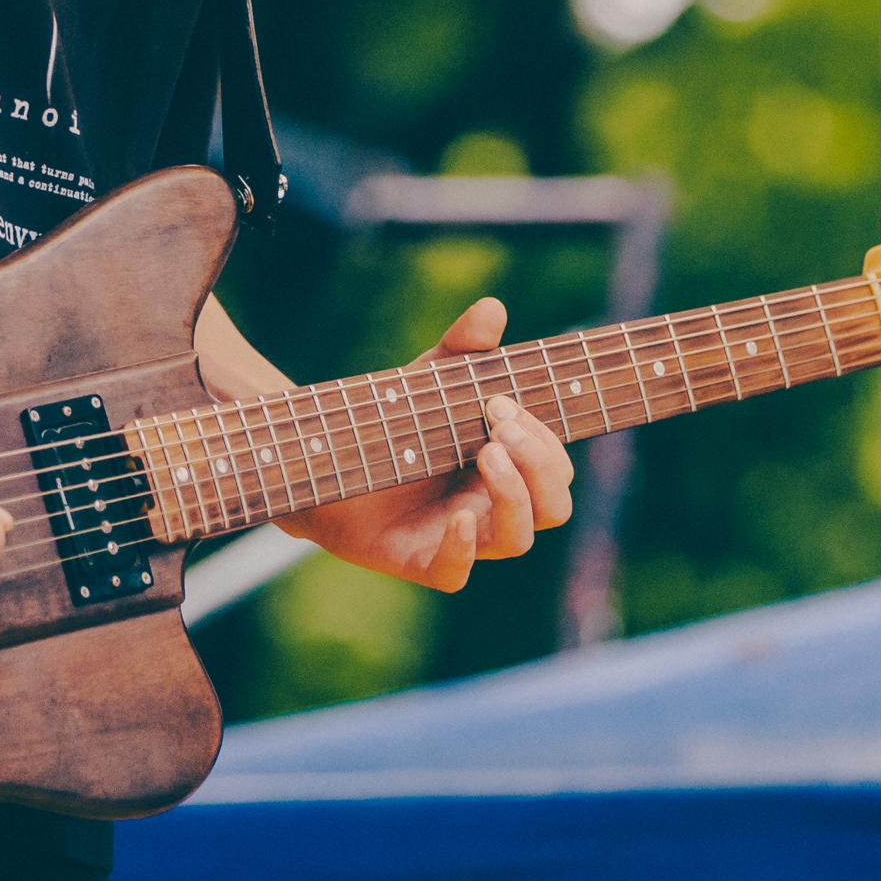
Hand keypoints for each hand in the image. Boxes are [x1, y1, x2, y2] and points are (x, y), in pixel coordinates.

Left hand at [280, 298, 574, 592]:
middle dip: (539, 464)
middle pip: (554, 506)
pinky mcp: (416, 559)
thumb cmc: (392, 420)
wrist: (323, 453)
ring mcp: (458, 537)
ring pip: (518, 540)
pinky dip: (462, 548)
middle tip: (497, 426)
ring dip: (515, 497)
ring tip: (487, 453)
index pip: (556, 467)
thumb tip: (492, 308)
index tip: (500, 401)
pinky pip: (455, 573)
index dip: (543, 439)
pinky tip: (457, 516)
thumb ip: (462, 347)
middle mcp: (491, 507)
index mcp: (508, 469)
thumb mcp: (429, 377)